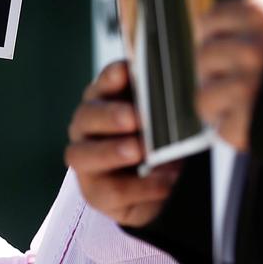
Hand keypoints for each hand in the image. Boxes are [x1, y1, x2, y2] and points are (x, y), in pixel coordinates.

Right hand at [64, 59, 180, 226]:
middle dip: (111, 115)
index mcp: (101, 102)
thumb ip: (160, 106)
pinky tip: (164, 182)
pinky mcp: (94, 192)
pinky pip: (113, 190)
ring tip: (138, 151)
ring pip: (83, 154)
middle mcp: (85, 128)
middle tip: (136, 117)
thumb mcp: (160, 122)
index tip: (125, 71)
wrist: (152, 188)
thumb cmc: (155, 142)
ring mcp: (85, 160)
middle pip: (86, 116)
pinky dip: (140, 186)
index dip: (111, 77)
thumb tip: (178, 91)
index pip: (101, 85)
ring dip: (111, 151)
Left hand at [195, 0, 262, 150]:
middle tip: (231, 89)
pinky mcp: (249, 121)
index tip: (217, 50)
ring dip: (221, 109)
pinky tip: (257, 132)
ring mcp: (248, 84)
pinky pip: (222, 129)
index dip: (211, 39)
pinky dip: (237, 135)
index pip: (211, 20)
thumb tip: (232, 29)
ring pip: (205, 96)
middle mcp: (253, 43)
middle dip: (215, 76)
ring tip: (241, 115)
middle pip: (205, 58)